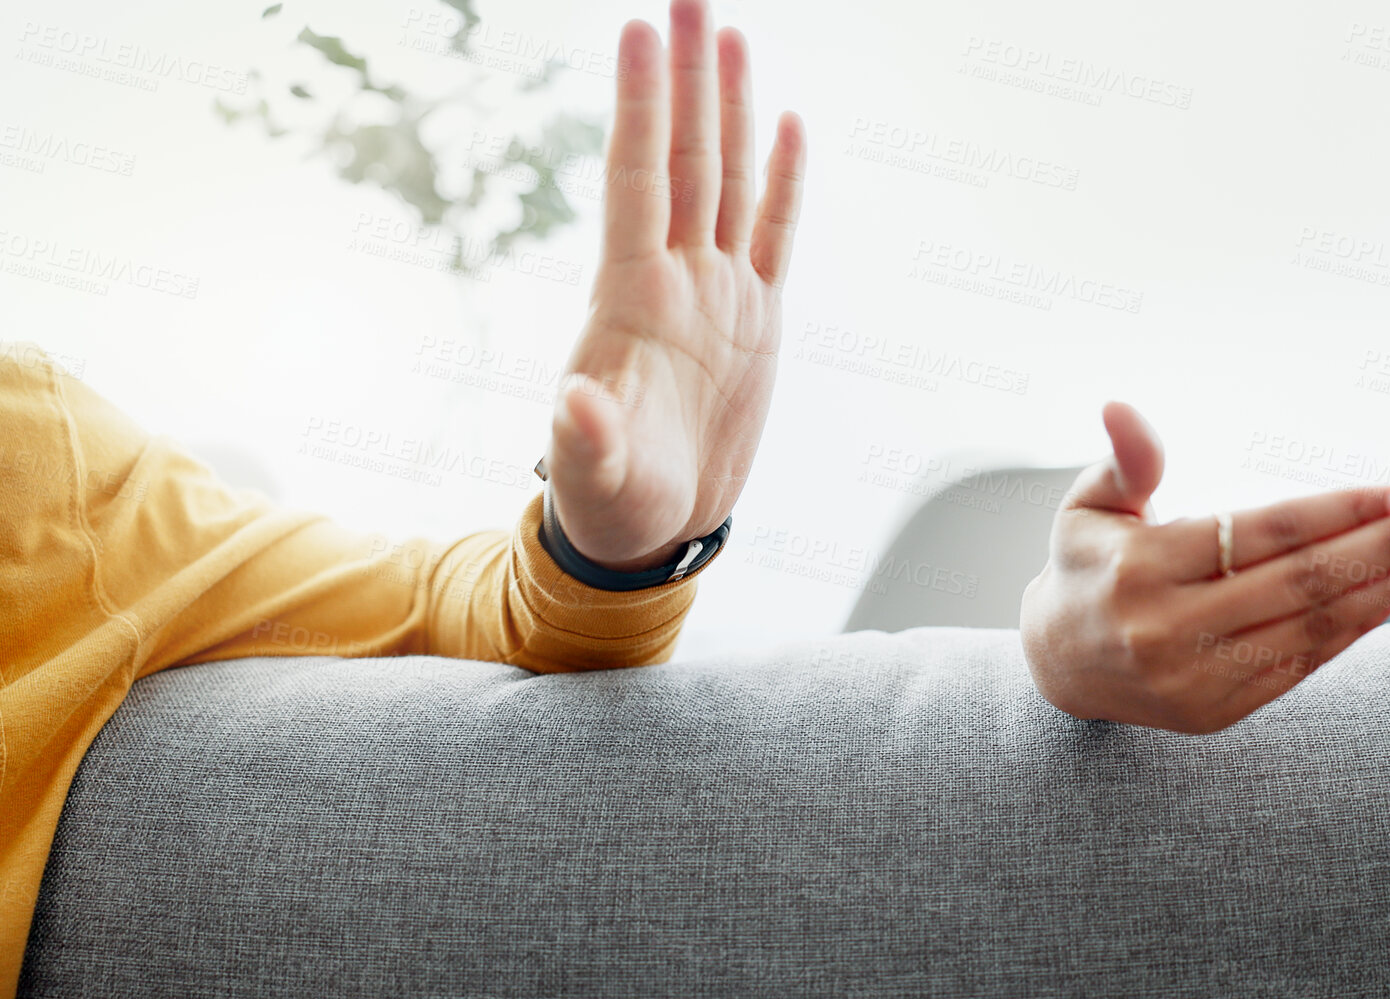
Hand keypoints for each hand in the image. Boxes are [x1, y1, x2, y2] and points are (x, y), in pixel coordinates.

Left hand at [546, 0, 806, 570]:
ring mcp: (717, 294)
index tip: (638, 32)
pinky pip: (775, 233)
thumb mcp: (594, 481)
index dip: (640, 107)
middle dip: (686, 77)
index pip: (637, 180)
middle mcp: (674, 279)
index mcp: (631, 301)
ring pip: (727, 178)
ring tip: (728, 33)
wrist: (655, 528)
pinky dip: (784, 179)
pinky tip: (787, 121)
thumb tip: (574, 403)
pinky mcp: (757, 319)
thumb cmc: (611, 505)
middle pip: (684, 156)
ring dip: (727, 106)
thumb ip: (584, 439)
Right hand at [1019, 402, 1389, 733]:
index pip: (1263, 533)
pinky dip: (1358, 626)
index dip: (1340, 511)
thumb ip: (1126, 461)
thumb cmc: (1089, 566)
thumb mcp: (1088, 506)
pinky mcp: (1218, 711)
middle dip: (1387, 547)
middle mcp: (1169, 629)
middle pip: (1302, 582)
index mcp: (1140, 568)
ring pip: (1313, 627)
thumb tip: (1121, 407)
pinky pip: (1305, 662)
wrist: (1057, 668)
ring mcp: (1196, 678)